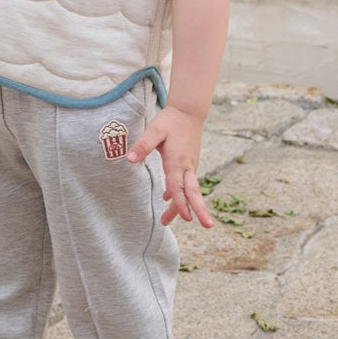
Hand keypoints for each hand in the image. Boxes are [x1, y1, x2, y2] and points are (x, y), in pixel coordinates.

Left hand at [126, 106, 213, 227]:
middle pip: (193, 192)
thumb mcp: (154, 130)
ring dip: (181, 206)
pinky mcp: (188, 164)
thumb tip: (130, 159)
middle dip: (199, 210)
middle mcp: (186, 166)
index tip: (186, 218)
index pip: (179, 186)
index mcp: (177, 161)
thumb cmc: (170, 121)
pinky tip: (167, 200)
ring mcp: (189, 166)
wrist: (188, 112)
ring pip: (188, 190)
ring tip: (166, 221)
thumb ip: (143, 145)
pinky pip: (185, 183)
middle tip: (207, 226)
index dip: (181, 202)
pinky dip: (177, 193)